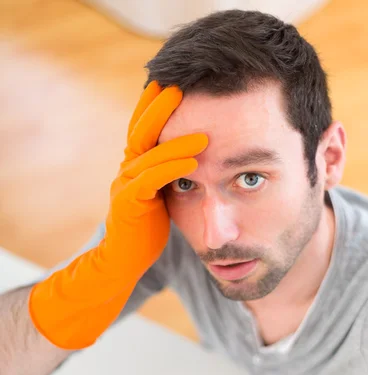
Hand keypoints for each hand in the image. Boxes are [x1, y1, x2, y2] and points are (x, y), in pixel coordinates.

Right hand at [106, 81, 207, 278]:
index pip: (144, 129)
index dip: (154, 105)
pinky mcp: (129, 203)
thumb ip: (165, 175)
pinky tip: (192, 162)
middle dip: (159, 108)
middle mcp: (126, 170)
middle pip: (142, 131)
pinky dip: (172, 169)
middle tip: (179, 87)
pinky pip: (152, 180)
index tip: (171, 84)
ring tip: (204, 134)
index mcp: (134, 166)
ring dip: (178, 142)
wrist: (124, 259)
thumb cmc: (144, 229)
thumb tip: (189, 158)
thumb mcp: (158, 196)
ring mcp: (125, 185)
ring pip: (151, 155)